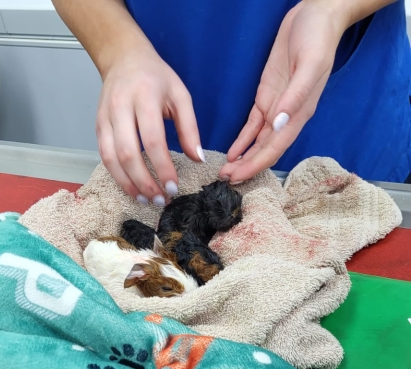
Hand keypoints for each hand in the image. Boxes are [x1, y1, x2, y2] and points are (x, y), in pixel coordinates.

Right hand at [97, 45, 203, 204]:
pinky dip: (117, 176)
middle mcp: (120, 107)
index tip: (173, 187)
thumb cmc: (156, 78)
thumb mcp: (180, 95)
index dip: (162, 167)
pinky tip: (132, 188)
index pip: (152, 139)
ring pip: (111, 159)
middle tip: (159, 200)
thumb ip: (190, 128)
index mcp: (144, 96)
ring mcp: (105, 118)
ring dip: (128, 184)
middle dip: (144, 181)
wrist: (123, 58)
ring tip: (145, 200)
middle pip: (128, 153)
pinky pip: (104, 157)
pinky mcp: (97, 127)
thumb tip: (197, 159)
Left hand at [220, 0, 348, 183]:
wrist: (316, 16)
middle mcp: (287, 117)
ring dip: (243, 159)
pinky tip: (232, 154)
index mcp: (300, 114)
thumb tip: (280, 124)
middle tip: (224, 180)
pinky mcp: (267, 98)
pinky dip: (242, 141)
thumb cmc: (317, 38)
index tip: (239, 177)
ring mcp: (276, 109)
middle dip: (246, 167)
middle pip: (265, 150)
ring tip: (225, 173)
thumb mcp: (310, 65)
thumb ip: (295, 96)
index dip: (257, 165)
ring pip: (258, 142)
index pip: (276, 148)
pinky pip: (253, 127)